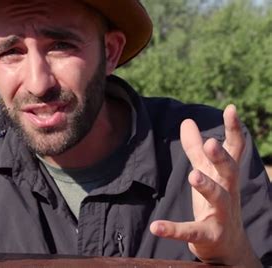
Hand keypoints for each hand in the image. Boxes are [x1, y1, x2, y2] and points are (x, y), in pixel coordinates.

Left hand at [150, 105, 259, 265]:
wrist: (227, 247)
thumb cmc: (216, 203)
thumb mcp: (206, 173)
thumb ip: (195, 149)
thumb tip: (187, 120)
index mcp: (225, 176)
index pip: (234, 150)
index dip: (233, 130)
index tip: (230, 108)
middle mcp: (228, 192)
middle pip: (229, 171)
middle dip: (221, 157)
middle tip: (211, 143)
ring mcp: (221, 215)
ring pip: (218, 198)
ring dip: (207, 186)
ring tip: (193, 175)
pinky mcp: (208, 235)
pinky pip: (191, 231)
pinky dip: (173, 229)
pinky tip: (156, 226)